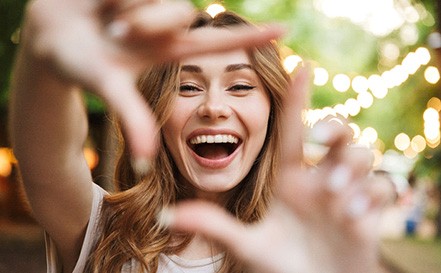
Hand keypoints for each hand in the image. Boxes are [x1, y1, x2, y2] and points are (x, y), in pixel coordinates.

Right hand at [22, 0, 283, 159]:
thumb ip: (132, 118)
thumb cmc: (73, 65)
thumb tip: (145, 161)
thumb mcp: (107, 87)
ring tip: (104, 17)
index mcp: (168, 51)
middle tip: (116, 31)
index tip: (285, 32)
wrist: (45, 35)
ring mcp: (151, 3)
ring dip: (127, 6)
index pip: (217, 44)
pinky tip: (100, 0)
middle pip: (181, 12)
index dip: (250, 39)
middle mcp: (165, 25)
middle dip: (148, 21)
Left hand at [161, 66, 393, 272]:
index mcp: (290, 180)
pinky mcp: (370, 211)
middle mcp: (319, 180)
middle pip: (337, 134)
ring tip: (335, 196)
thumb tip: (167, 213)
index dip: (296, 99)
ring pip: (362, 155)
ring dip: (351, 169)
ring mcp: (347, 194)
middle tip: (318, 141)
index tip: (299, 65)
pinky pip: (383, 188)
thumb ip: (214, 225)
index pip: (292, 131)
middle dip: (334, 129)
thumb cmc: (282, 267)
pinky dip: (372, 197)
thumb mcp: (248, 245)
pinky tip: (354, 217)